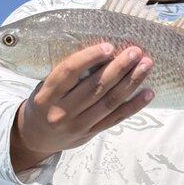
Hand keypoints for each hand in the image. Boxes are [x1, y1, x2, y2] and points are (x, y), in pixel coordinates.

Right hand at [12, 42, 153, 171]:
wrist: (36, 138)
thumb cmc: (44, 103)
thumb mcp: (44, 87)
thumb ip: (66, 76)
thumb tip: (101, 52)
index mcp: (47, 95)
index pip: (69, 72)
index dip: (89, 58)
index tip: (108, 46)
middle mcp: (62, 112)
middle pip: (95, 87)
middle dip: (119, 67)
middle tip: (136, 51)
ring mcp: (78, 125)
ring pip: (109, 102)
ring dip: (131, 82)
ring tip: (146, 66)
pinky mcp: (90, 134)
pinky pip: (116, 118)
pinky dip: (134, 105)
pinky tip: (148, 93)